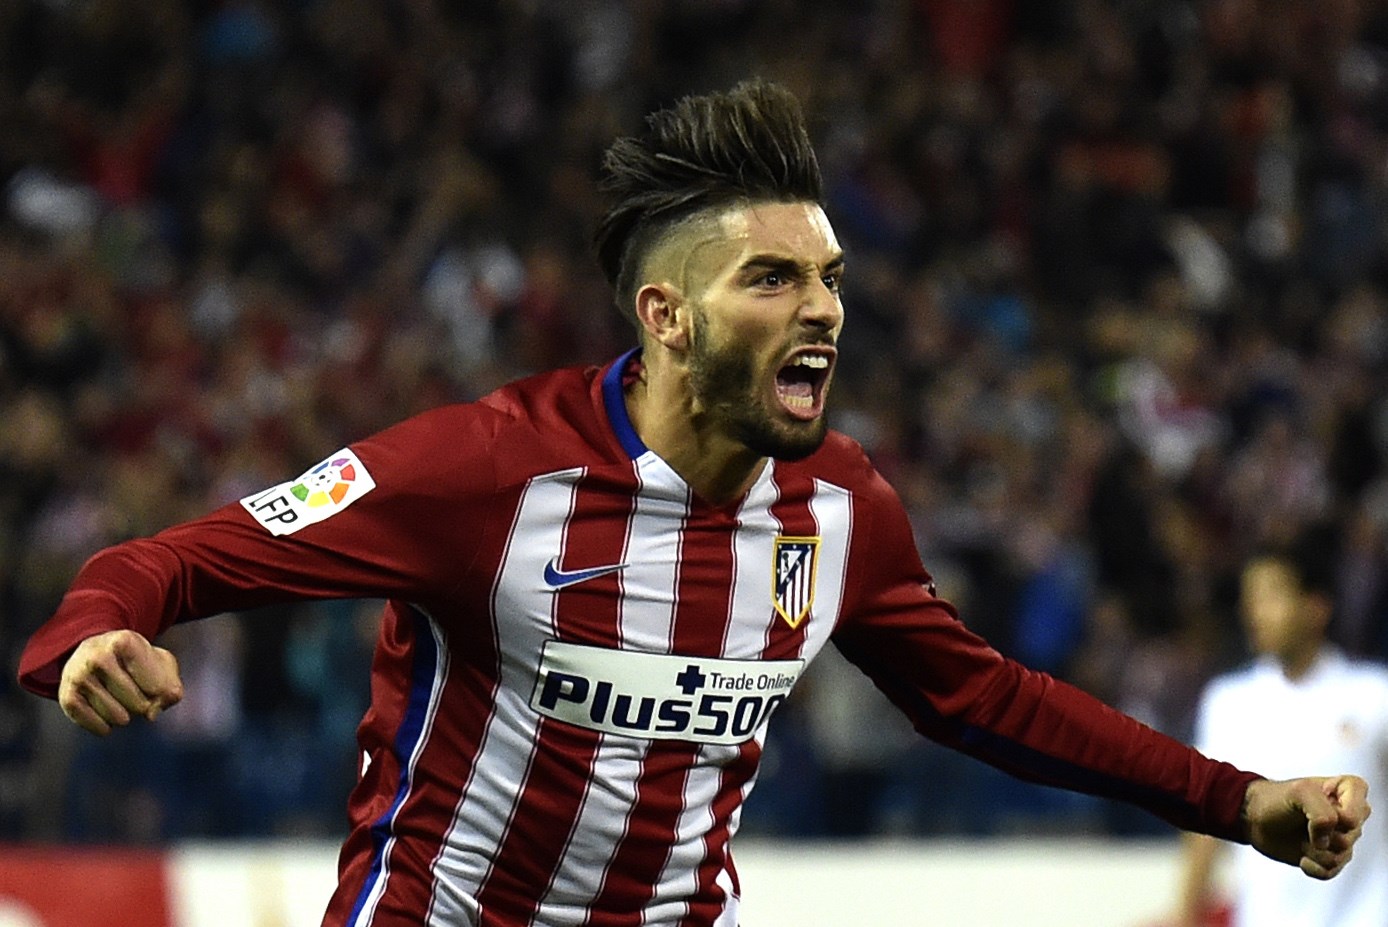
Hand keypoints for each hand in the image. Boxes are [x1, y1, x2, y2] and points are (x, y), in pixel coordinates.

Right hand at [58, 629, 182, 735]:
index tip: (154, 686)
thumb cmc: (135, 661)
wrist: (93, 652)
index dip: (159, 693)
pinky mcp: (66, 695)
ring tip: (120, 702)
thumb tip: (152, 713)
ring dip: (124, 717)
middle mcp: (98, 656)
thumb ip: (170, 688)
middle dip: (142, 706)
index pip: (155, 687)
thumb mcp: (161, 664)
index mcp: (125, 642)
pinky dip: (105, 727)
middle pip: (136, 703)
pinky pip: (95, 724)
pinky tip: (107, 718)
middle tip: (136, 695)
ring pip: (116, 716)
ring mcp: (79, 675)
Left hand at [1243, 776, 1370, 878]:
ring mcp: (1343, 837)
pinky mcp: (1331, 857)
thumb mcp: (1299, 793)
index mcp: (1349, 790)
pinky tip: (1302, 857)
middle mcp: (1352, 814)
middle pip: (1348, 839)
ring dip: (1313, 850)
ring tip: (1301, 836)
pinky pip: (1331, 871)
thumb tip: (1326, 842)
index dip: (1332, 819)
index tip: (1311, 807)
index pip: (1354, 817)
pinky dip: (1312, 867)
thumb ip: (1323, 813)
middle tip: (1303, 822)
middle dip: (1319, 835)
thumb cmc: (1276, 799)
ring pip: (1341, 857)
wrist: (1255, 818)